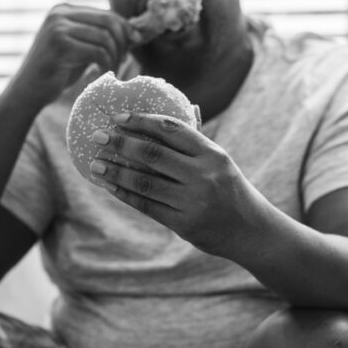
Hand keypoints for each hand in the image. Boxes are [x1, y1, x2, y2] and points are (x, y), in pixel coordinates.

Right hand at [10, 4, 139, 107]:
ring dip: (115, 56)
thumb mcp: (79, 47)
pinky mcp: (61, 45)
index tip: (135, 42)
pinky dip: (106, 64)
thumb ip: (98, 35)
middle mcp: (60, 14)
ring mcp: (58, 28)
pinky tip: (101, 73)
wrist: (28, 90)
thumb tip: (134, 32)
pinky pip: (98, 52)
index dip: (125, 28)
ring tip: (112, 68)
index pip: (106, 13)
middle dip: (122, 41)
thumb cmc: (57, 71)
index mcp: (64, 10)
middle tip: (124, 59)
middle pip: (108, 21)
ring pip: (105, 37)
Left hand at [87, 112, 264, 254]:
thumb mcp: (220, 163)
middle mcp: (204, 175)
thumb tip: (163, 118)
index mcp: (213, 154)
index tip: (118, 117)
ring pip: (144, 181)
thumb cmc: (230, 190)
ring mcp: (194, 201)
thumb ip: (194, 143)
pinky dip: (125, 195)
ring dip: (115, 172)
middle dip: (120, 144)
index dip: (142, 121)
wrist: (251, 230)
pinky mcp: (185, 224)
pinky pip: (147, 206)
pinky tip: (110, 186)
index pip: (172, 129)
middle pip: (153, 154)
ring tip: (96, 164)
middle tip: (97, 137)